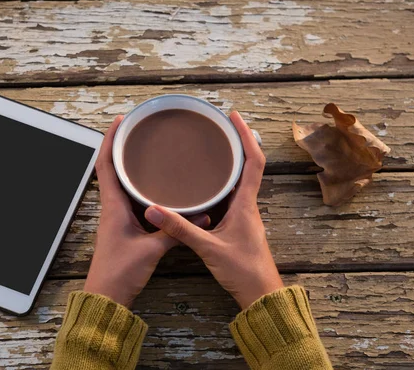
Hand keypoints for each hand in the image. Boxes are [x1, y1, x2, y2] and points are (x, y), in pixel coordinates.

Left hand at [84, 116, 208, 307]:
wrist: (107, 296)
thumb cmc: (120, 272)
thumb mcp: (151, 249)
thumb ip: (176, 231)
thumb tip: (202, 216)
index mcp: (112, 206)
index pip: (105, 164)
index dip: (110, 140)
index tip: (120, 121)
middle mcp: (112, 207)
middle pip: (112, 169)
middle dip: (123, 148)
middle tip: (140, 131)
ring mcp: (117, 217)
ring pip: (122, 184)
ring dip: (131, 168)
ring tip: (150, 152)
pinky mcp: (124, 227)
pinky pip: (131, 200)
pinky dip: (141, 189)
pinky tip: (157, 187)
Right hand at [144, 111, 282, 308]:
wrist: (260, 295)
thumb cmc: (243, 271)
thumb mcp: (207, 248)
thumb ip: (179, 228)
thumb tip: (153, 209)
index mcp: (246, 205)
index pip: (253, 162)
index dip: (246, 137)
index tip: (234, 118)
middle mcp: (248, 205)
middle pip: (248, 165)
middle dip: (236, 143)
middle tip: (218, 127)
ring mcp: (244, 215)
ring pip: (239, 181)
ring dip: (230, 162)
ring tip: (211, 147)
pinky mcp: (239, 225)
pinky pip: (232, 196)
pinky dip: (223, 183)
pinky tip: (206, 184)